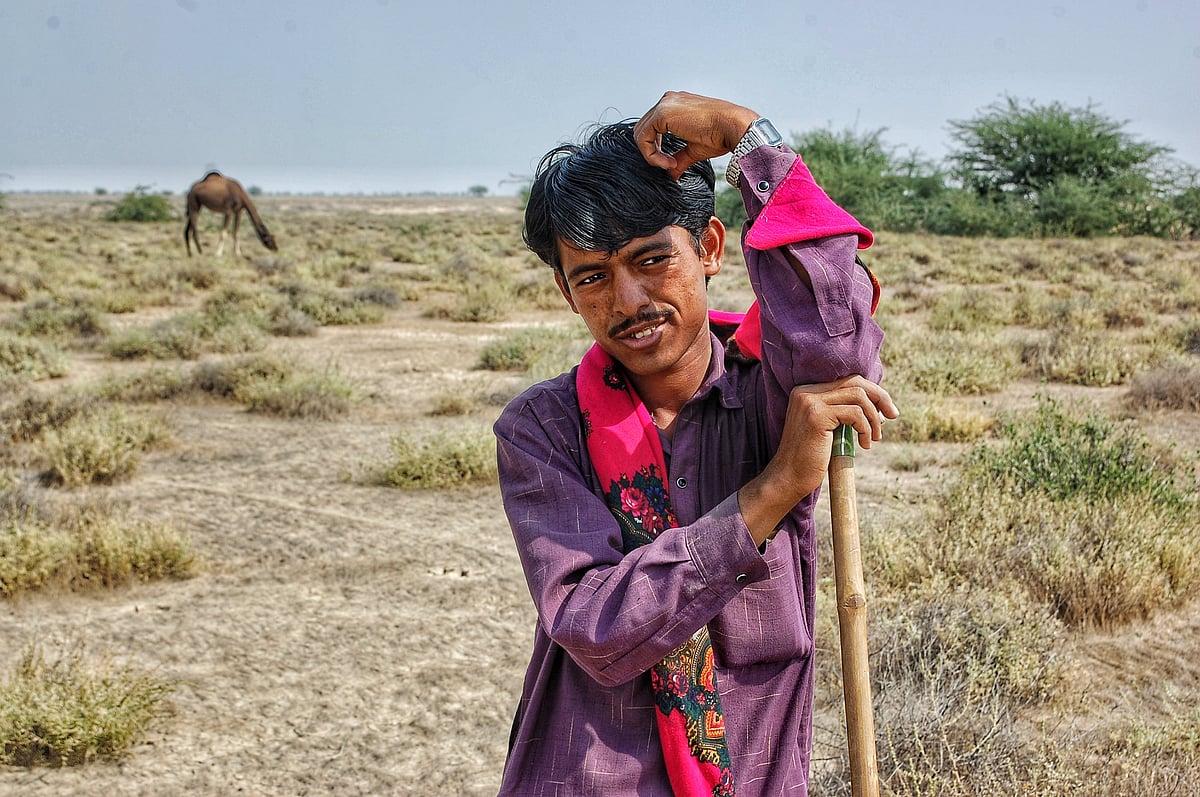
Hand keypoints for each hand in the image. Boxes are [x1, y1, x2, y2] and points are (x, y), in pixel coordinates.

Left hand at [632, 91, 760, 179]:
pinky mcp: (663, 113)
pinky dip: (651, 154)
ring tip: (671, 164)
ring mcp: (665, 104)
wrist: (734, 127)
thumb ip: (678, 159)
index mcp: (675, 104)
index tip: (672, 163)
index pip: (652, 127)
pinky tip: (669, 162)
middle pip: (643, 129)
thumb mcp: (693, 149)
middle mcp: (668, 100)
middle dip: (652, 151)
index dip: (656, 149)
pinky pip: (643, 137)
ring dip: (652, 154)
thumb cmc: (720, 135)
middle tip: (671, 165)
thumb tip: (671, 176)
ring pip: (640, 133)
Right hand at [738, 376, 898, 544]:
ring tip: (874, 438)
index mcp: (806, 392)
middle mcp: (806, 392)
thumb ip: (843, 412)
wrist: (788, 477)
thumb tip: (878, 404)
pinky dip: (866, 428)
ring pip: (858, 396)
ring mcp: (810, 402)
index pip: (848, 380)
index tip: (886, 411)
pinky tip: (864, 444)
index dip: (872, 392)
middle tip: (893, 415)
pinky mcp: (816, 415)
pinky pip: (855, 414)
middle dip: (880, 397)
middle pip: (855, 382)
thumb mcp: (828, 428)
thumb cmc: (810, 458)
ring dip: (873, 418)